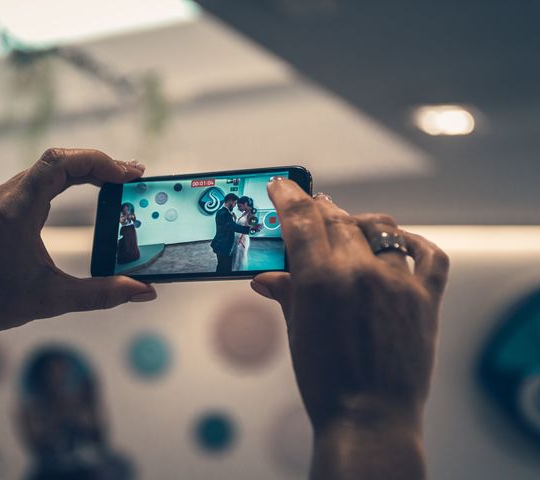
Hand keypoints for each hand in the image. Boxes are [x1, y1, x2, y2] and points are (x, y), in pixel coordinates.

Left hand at [0, 148, 156, 341]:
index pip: (59, 164)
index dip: (98, 161)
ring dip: (81, 171)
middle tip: (132, 176)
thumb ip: (104, 294)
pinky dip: (63, 181)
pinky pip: (34, 182)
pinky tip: (82, 193)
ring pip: (45, 170)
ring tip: (114, 182)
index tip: (127, 174)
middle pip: (56, 162)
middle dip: (98, 164)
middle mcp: (3, 198)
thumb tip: (144, 292)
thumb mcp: (55, 299)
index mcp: (15, 213)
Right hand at [251, 180, 448, 477]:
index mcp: (320, 279)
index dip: (288, 195)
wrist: (369, 419)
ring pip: (379, 229)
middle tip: (312, 207)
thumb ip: (286, 294)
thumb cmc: (326, 382)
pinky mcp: (425, 299)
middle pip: (338, 219)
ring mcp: (397, 283)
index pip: (301, 219)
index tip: (282, 185)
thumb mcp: (297, 332)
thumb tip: (266, 277)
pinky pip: (429, 255)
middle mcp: (360, 272)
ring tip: (349, 225)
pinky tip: (400, 242)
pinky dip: (415, 243)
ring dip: (359, 222)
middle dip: (320, 209)